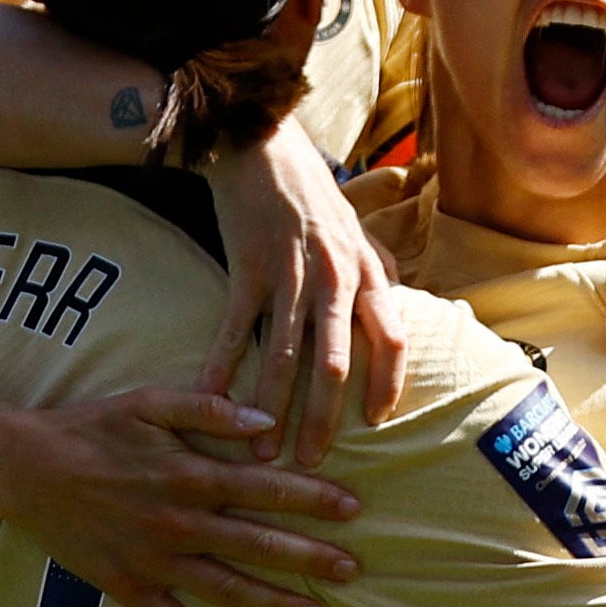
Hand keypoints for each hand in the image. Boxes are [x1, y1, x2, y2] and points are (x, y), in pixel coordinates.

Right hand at [0, 388, 362, 606]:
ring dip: (272, 604)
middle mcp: (177, 523)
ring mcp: (153, 560)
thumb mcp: (149, 402)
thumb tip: (266, 423)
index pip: (266, 488)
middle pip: (257, 544)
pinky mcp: (126, 587)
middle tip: (352, 570)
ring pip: (224, 589)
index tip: (353, 509)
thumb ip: (209, 409)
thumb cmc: (91, 428)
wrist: (24, 469)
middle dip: (309, 558)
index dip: (313, 499)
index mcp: (189, 475)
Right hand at [202, 126, 410, 464]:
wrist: (260, 143)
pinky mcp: (246, 268)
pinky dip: (222, 368)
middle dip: (323, 419)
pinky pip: (235, 329)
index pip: (390, 338)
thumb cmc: (311, 191)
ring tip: (262, 450)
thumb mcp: (358, 229)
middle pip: (335, 362)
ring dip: (272, 408)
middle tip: (311, 463)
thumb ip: (377, 274)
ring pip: (284, 356)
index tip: (376, 422)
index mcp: (366, 270)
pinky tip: (210, 400)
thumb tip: (395, 314)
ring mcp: (289, 273)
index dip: (386, 383)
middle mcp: (334, 276)